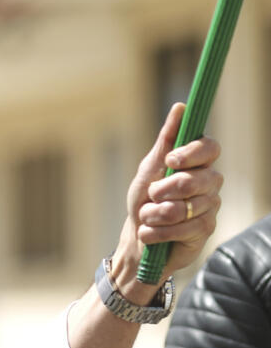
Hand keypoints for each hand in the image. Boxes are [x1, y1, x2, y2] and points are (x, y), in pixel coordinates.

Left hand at [112, 102, 222, 300]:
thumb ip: (166, 141)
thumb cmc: (143, 201)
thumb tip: (181, 107)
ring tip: (146, 217)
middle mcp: (209, 183)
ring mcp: (209, 207)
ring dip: (155, 214)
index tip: (171, 160)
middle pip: (198, 179)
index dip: (192, 153)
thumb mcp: (148, 170)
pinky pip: (184, 228)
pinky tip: (150, 233)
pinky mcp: (205, 230)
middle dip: (166, 190)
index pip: (210, 148)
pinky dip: (158, 231)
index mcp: (196, 164)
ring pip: (186, 206)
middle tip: (151, 195)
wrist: (137, 240)